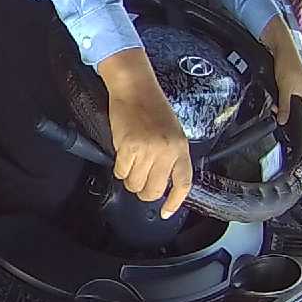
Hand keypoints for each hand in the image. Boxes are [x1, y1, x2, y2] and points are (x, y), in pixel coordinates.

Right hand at [99, 48, 193, 217]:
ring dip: (129, 178)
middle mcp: (167, 151)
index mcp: (181, 148)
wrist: (135, 89)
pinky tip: (121, 155)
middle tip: (137, 182)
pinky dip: (119, 168)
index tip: (165, 212)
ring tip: (128, 163)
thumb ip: (170, 156)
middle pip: (154, 190)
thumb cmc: (151, 108)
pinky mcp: (128, 147)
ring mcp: (148, 150)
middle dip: (143, 191)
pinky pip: (121, 171)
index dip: (174, 202)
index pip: (182, 184)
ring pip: (134, 183)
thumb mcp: (172, 133)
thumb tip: (160, 181)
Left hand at [261, 17, 301, 125]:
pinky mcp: (290, 83)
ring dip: (283, 106)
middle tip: (279, 117)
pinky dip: (280, 99)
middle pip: (300, 109)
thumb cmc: (287, 66)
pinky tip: (273, 99)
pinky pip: (287, 95)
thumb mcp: (284, 89)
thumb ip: (284, 106)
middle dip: (289, 115)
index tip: (296, 131)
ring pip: (292, 102)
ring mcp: (298, 87)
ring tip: (274, 108)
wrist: (281, 50)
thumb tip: (283, 121)